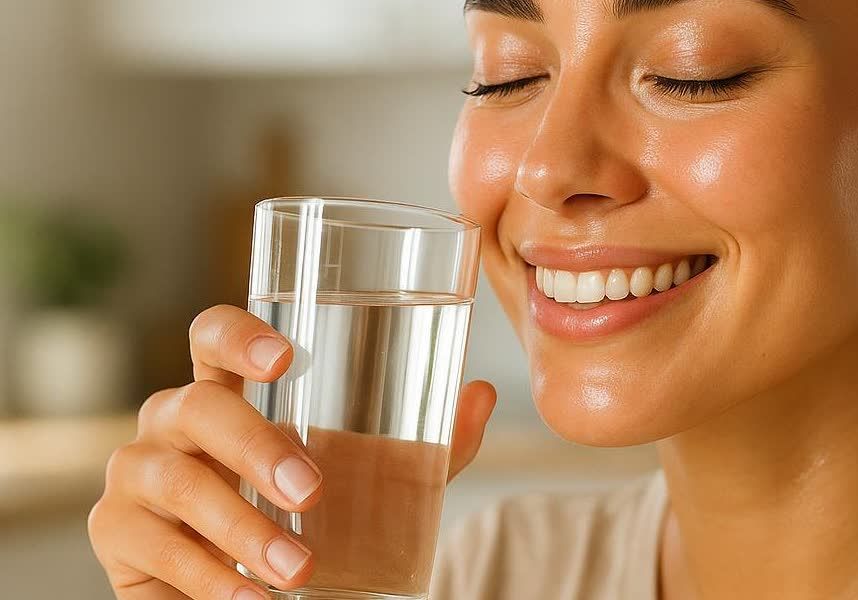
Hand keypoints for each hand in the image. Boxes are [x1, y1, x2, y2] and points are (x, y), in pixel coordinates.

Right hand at [88, 305, 496, 598]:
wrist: (262, 592)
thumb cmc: (312, 517)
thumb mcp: (376, 481)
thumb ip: (427, 443)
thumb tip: (481, 395)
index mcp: (229, 390)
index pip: (212, 336)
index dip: (238, 335)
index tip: (283, 357)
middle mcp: (174, 419)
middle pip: (199, 406)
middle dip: (255, 447)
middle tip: (311, 491)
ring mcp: (137, 472)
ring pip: (178, 481)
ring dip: (242, 529)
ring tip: (297, 570)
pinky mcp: (117, 531)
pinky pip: (156, 547)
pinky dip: (210, 578)